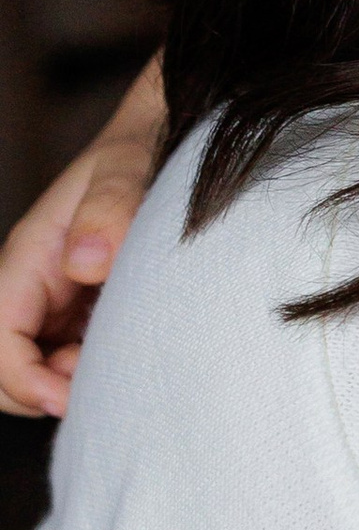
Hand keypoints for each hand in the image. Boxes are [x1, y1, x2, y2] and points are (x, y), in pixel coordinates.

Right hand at [0, 60, 164, 417]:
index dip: (22, 376)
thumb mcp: (128, 167)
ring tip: (128, 365)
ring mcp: (61, 305)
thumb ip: (110, 207)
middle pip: (5, 369)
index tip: (68, 394)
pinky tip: (139, 355)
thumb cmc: (144, 148)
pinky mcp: (89, 315)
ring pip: (41, 373)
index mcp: (30, 256)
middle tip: (107, 387)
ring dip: (74, 386)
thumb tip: (86, 262)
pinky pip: (76, 362)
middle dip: (43, 392)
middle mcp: (36, 286)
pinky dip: (99, 374)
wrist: (170, 134)